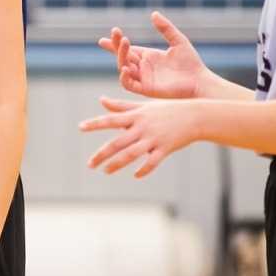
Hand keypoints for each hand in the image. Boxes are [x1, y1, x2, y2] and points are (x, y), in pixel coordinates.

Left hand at [79, 96, 200, 177]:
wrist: (195, 116)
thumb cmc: (167, 109)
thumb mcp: (143, 105)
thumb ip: (121, 105)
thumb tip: (102, 100)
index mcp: (136, 116)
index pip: (111, 120)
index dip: (95, 123)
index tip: (81, 127)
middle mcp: (142, 128)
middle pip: (118, 142)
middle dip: (102, 154)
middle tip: (90, 164)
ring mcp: (153, 139)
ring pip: (131, 154)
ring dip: (117, 164)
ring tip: (105, 170)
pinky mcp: (165, 149)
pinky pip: (152, 162)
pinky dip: (143, 170)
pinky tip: (135, 175)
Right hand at [99, 11, 207, 99]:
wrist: (198, 81)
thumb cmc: (191, 63)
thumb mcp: (178, 41)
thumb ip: (166, 28)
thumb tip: (153, 14)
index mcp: (148, 57)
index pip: (127, 49)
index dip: (115, 44)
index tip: (103, 39)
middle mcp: (143, 68)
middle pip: (123, 56)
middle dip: (117, 45)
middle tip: (117, 33)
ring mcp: (143, 79)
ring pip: (123, 68)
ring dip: (120, 56)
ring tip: (125, 43)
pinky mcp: (145, 89)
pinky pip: (128, 84)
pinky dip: (123, 77)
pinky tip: (126, 67)